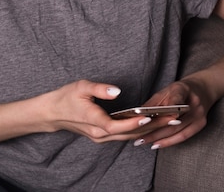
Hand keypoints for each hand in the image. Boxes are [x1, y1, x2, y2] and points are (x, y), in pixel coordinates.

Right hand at [42, 80, 164, 142]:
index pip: (117, 126)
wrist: (52, 113)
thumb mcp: (81, 86)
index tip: (149, 115)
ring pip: (129, 136)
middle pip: (129, 134)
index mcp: (94, 121)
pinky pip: (124, 135)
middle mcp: (99, 134)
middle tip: (172, 118)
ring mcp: (101, 137)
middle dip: (151, 126)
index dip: (134, 122)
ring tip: (168, 120)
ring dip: (148, 129)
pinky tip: (151, 122)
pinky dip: (138, 129)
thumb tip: (117, 91)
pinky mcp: (102, 136)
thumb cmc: (66, 97)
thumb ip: (100, 89)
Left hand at [132, 76, 213, 149]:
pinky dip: (169, 141)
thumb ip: (154, 102)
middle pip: (172, 121)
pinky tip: (157, 144)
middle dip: (154, 131)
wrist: (204, 88)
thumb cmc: (180, 90)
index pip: (173, 100)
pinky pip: (184, 136)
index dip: (163, 111)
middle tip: (138, 137)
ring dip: (159, 139)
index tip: (149, 119)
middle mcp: (194, 103)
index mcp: (183, 89)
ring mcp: (199, 114)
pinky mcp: (201, 123)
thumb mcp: (167, 90)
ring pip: (177, 131)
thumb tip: (136, 115)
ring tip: (144, 142)